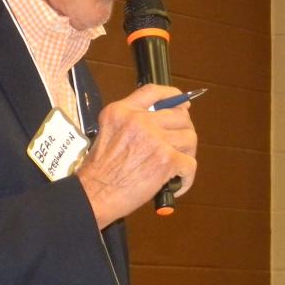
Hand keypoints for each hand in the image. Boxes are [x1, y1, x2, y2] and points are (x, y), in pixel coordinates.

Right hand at [78, 84, 196, 228]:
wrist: (94, 193)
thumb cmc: (98, 170)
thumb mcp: (105, 131)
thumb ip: (128, 122)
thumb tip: (158, 123)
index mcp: (122, 111)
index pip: (153, 91)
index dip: (173, 95)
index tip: (183, 102)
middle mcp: (140, 121)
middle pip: (179, 116)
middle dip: (184, 130)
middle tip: (180, 145)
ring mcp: (155, 139)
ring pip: (189, 138)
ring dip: (186, 154)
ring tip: (177, 167)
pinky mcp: (166, 160)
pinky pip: (190, 164)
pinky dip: (186, 178)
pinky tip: (175, 185)